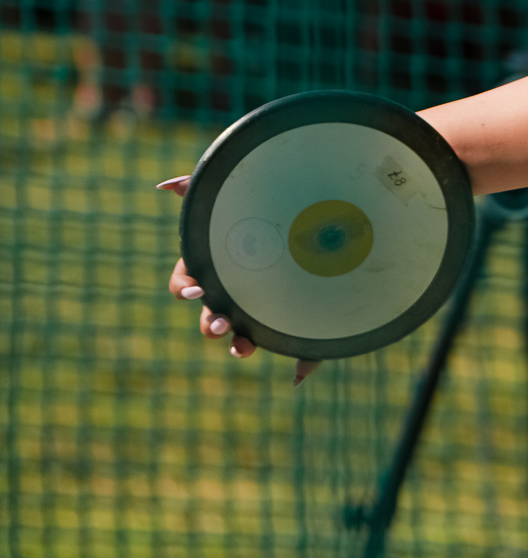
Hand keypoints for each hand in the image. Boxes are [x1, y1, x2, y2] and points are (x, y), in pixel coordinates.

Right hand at [158, 177, 317, 383]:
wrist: (333, 217)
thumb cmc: (280, 204)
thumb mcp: (240, 192)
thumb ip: (202, 184)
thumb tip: (164, 185)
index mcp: (219, 263)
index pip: (187, 282)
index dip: (185, 288)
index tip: (198, 289)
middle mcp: (239, 287)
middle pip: (210, 314)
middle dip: (210, 323)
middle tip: (221, 324)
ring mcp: (267, 303)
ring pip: (242, 334)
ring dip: (236, 343)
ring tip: (242, 347)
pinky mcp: (301, 317)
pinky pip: (295, 348)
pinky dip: (299, 364)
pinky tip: (297, 372)